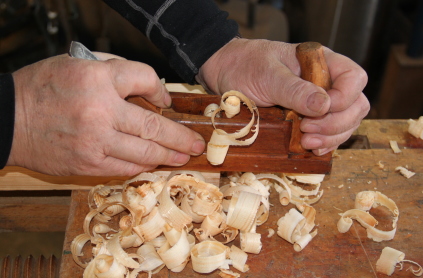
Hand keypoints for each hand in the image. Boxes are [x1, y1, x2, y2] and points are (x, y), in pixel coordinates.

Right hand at [7, 53, 204, 175]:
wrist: (8, 120)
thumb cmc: (42, 88)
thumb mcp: (76, 64)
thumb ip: (114, 70)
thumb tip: (148, 88)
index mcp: (97, 79)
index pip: (145, 79)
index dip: (160, 91)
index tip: (165, 101)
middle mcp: (100, 111)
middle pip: (154, 127)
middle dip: (181, 137)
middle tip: (197, 143)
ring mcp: (95, 142)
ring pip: (145, 152)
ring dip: (169, 155)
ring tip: (185, 156)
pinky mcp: (88, 164)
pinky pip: (126, 167)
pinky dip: (144, 165)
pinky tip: (155, 163)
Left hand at [196, 38, 369, 154]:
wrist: (225, 73)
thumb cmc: (245, 66)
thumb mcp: (268, 75)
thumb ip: (295, 89)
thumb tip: (324, 105)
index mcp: (320, 63)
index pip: (354, 78)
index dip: (345, 98)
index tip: (320, 109)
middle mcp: (324, 83)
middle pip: (355, 105)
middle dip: (337, 123)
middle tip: (308, 131)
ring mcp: (317, 102)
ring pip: (345, 123)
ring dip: (331, 137)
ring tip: (307, 143)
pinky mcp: (307, 119)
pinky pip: (328, 134)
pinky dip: (324, 143)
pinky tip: (311, 148)